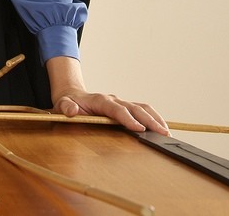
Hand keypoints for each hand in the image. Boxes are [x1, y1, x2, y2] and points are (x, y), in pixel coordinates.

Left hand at [52, 88, 169, 135]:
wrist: (72, 96)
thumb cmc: (68, 103)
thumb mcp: (61, 105)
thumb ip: (66, 107)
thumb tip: (72, 110)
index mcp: (100, 100)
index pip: (117, 109)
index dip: (128, 118)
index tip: (139, 128)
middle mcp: (113, 99)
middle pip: (134, 107)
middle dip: (149, 120)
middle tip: (162, 133)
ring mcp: (120, 102)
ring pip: (142, 107)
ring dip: (155, 118)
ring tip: (166, 132)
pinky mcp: (125, 107)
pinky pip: (142, 110)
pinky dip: (153, 117)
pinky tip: (161, 128)